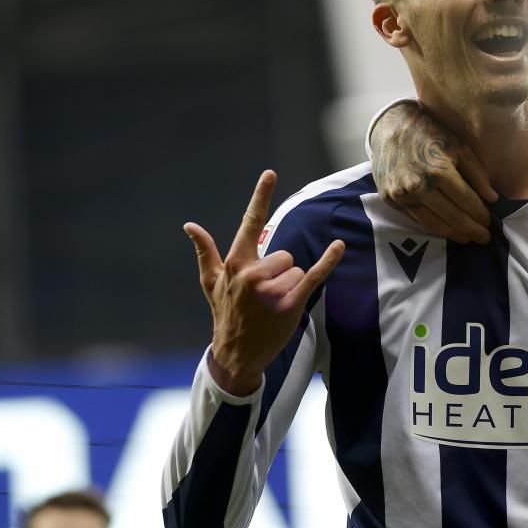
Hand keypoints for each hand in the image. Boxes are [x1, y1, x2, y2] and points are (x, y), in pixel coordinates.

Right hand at [184, 170, 344, 396]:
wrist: (236, 354)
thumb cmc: (225, 313)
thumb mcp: (211, 283)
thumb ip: (205, 252)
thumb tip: (189, 226)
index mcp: (236, 264)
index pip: (250, 223)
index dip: (260, 196)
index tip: (270, 173)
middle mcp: (253, 274)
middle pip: (284, 254)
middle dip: (279, 272)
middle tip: (264, 296)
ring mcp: (272, 290)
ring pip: (297, 269)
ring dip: (289, 286)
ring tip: (273, 305)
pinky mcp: (292, 304)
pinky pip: (314, 275)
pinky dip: (329, 260)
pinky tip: (338, 246)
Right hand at [369, 101, 496, 243]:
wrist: (389, 128)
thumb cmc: (429, 134)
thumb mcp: (458, 146)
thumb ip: (477, 173)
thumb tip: (492, 198)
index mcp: (438, 171)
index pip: (466, 201)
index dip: (480, 214)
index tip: (490, 222)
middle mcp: (418, 187)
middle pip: (452, 217)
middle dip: (472, 230)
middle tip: (484, 238)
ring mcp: (402, 195)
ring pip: (433, 224)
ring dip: (453, 234)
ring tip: (467, 238)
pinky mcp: (390, 200)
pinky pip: (416, 219)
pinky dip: (433, 226)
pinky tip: (445, 229)